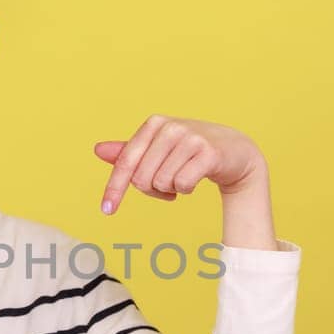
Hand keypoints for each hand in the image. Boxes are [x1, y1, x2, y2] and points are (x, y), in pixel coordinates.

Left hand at [93, 114, 265, 214]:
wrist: (235, 151)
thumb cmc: (190, 151)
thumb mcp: (159, 149)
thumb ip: (130, 151)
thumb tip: (97, 149)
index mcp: (153, 123)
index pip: (126, 162)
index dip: (115, 188)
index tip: (107, 210)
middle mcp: (170, 127)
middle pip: (142, 178)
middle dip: (152, 190)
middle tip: (167, 185)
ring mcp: (190, 138)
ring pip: (162, 183)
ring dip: (171, 190)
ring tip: (183, 179)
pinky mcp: (208, 152)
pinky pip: (182, 185)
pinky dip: (186, 190)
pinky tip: (194, 179)